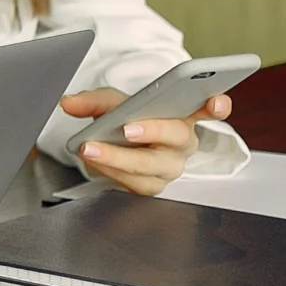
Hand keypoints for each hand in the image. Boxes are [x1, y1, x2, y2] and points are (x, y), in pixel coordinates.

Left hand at [60, 88, 231, 196]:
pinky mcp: (151, 185)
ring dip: (118, 158)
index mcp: (184, 115)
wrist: (117, 142)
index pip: (210, 108)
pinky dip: (110, 171)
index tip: (214, 101)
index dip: (217, 105)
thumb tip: (68, 103)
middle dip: (152, 132)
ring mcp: (168, 167)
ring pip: (151, 167)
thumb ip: (93, 100)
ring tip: (90, 147)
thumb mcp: (112, 101)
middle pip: (177, 139)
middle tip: (126, 129)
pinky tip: (93, 160)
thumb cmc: (127, 116)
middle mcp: (182, 143)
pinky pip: (134, 184)